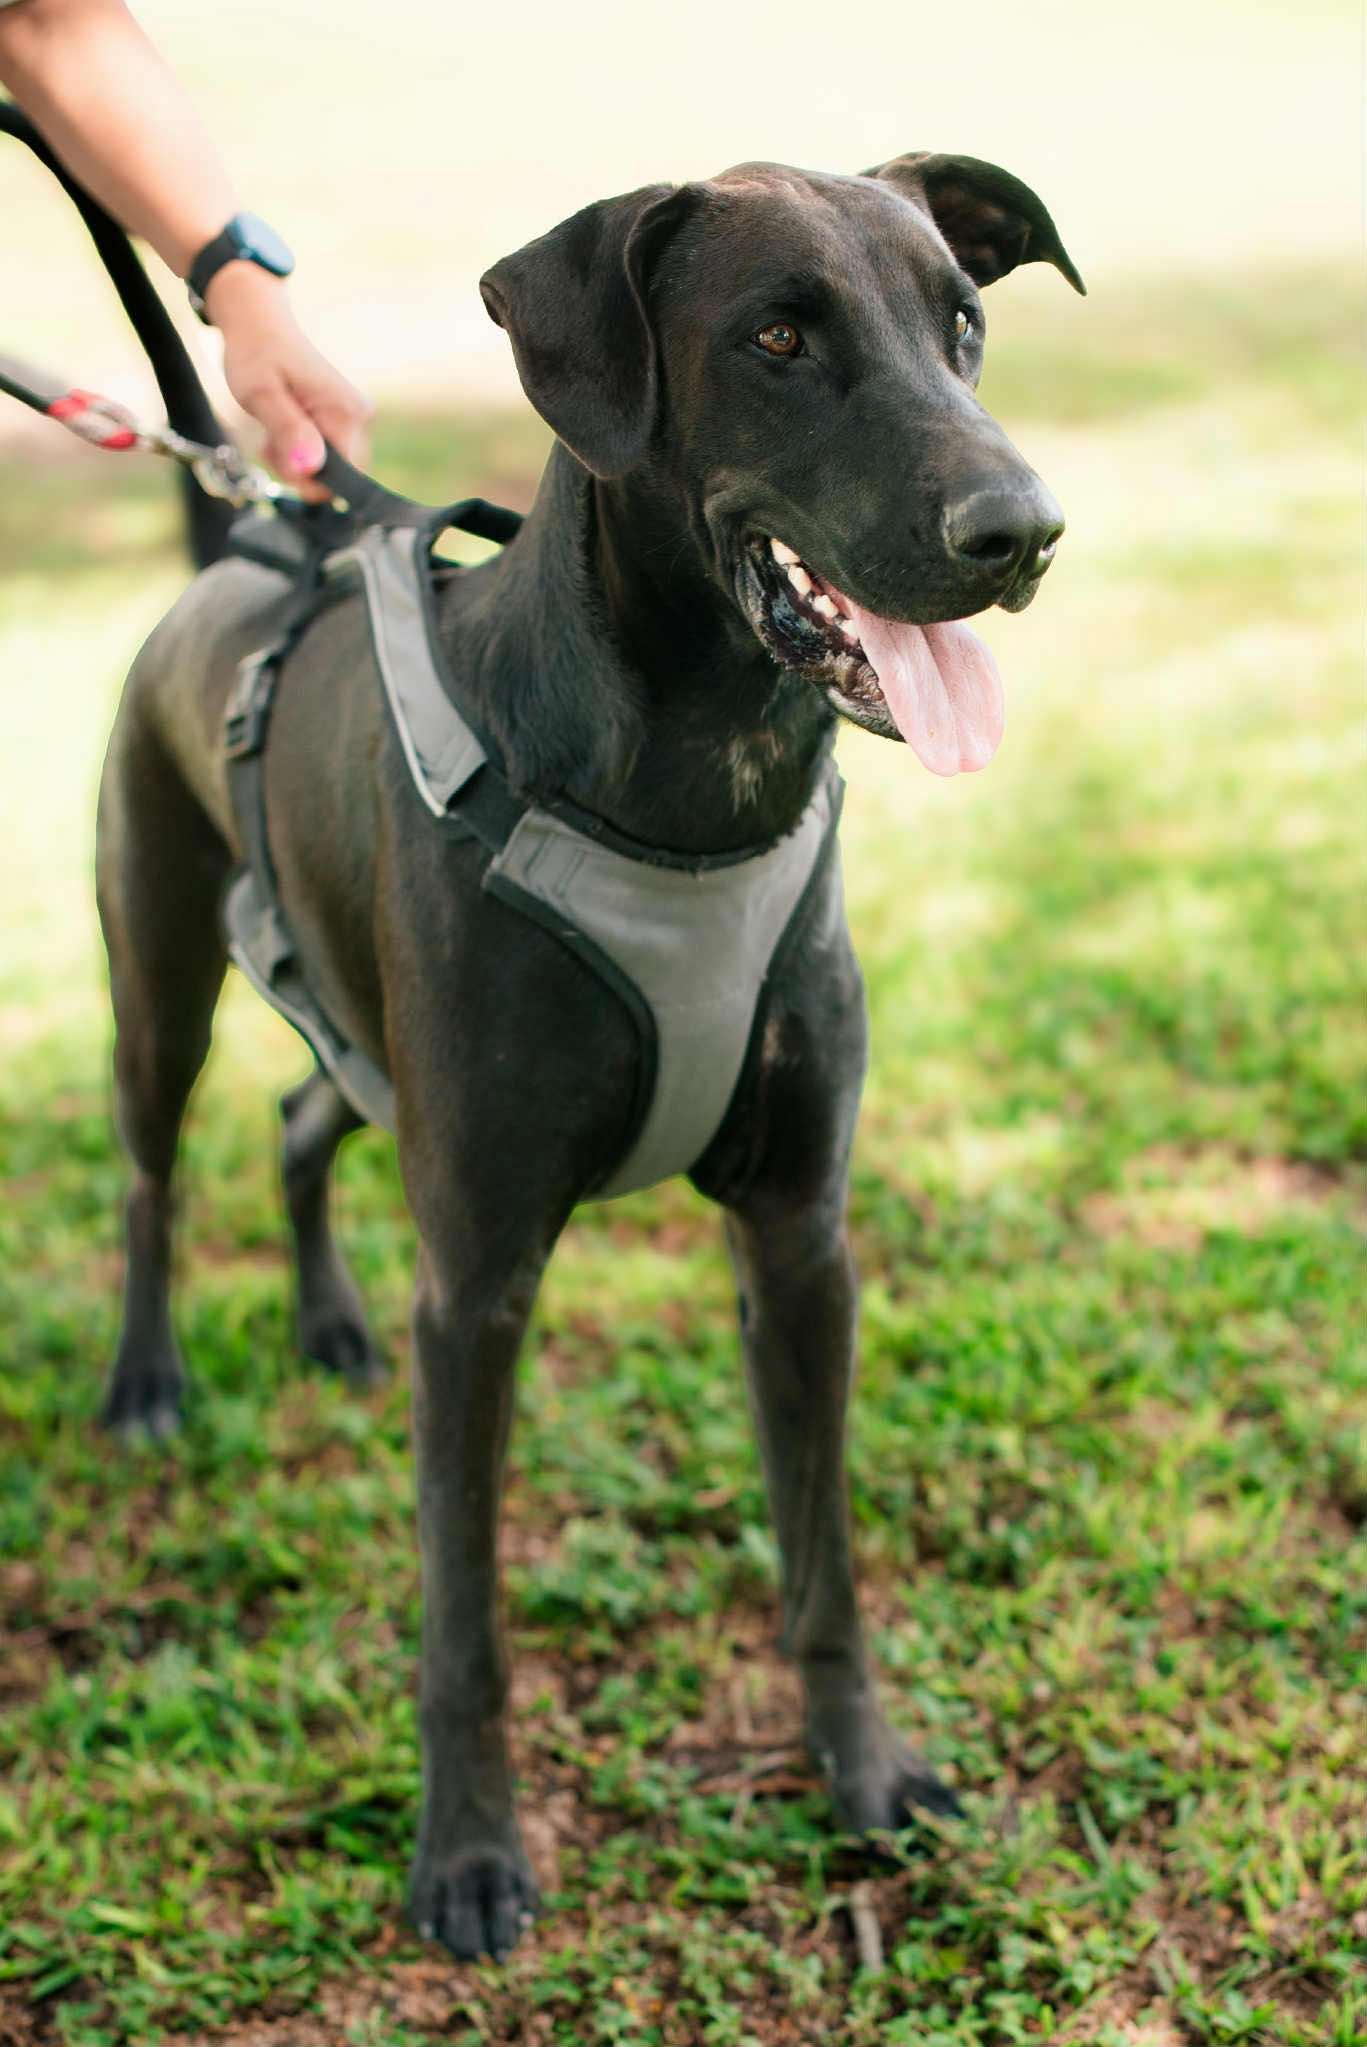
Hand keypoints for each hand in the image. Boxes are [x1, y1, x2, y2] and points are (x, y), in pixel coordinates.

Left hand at [207, 262, 371, 499]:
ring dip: (296, 463)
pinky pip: (326, 456)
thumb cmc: (256, 353)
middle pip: (339, 477)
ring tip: (272, 432)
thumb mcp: (261, 395)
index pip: (345, 478)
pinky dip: (299, 453)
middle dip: (300, 471)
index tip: (276, 457)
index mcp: (346, 412)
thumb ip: (287, 430)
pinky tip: (281, 430)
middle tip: (269, 442)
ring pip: (330, 469)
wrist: (258, 322)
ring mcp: (353, 419)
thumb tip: (309, 467)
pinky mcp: (343, 421)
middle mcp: (359, 417)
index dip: (309, 480)